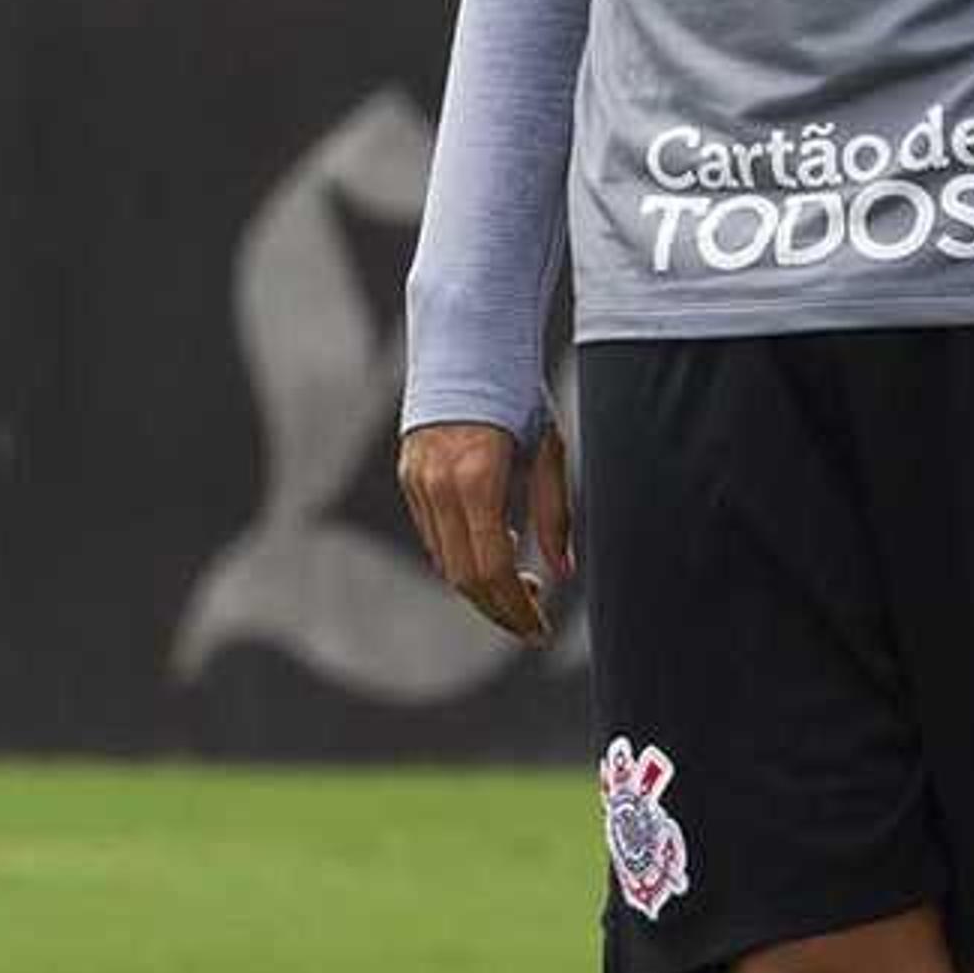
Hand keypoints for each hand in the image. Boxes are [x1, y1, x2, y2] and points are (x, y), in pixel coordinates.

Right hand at [397, 413, 575, 643]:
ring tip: (523, 587)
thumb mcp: (550, 450)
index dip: (519, 607)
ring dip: (482, 587)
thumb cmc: (518, 392)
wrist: (465, 342)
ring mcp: (417, 482)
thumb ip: (556, 515)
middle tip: (534, 624)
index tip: (541, 630)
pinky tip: (496, 550)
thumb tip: (564, 573)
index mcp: (479, 477)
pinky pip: (434, 537)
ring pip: (444, 562)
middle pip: (464, 577)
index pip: (494, 568)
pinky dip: (463, 557)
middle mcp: (439, 484)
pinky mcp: (409, 478)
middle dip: (500, 609)